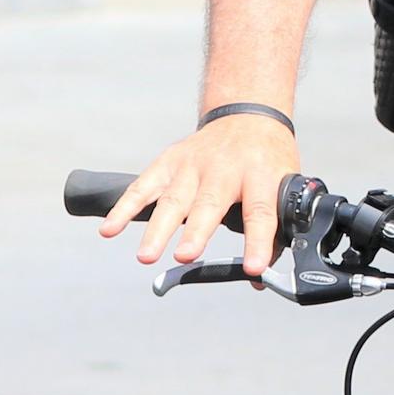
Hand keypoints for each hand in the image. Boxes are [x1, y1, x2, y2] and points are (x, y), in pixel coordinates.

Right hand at [98, 110, 304, 273]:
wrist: (247, 115)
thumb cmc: (266, 159)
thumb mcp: (284, 187)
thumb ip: (274, 232)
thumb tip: (259, 279)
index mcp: (261, 175)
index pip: (260, 211)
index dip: (258, 241)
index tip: (254, 268)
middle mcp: (224, 168)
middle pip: (209, 203)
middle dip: (196, 232)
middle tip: (186, 256)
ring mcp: (193, 164)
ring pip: (173, 198)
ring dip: (159, 228)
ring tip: (147, 255)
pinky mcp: (169, 162)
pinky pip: (144, 187)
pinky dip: (125, 207)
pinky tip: (110, 229)